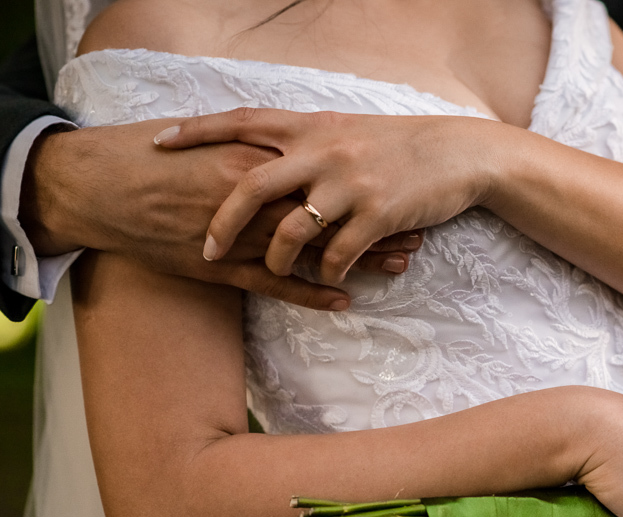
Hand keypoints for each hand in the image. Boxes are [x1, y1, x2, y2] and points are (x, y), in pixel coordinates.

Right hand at [21, 120, 423, 309]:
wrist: (97, 188)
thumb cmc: (151, 158)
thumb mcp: (207, 141)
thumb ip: (253, 147)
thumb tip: (290, 144)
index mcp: (250, 161)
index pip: (322, 176)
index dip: (363, 187)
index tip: (400, 190)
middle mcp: (252, 199)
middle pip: (329, 213)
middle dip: (375, 223)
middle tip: (418, 230)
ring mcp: (238, 237)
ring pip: (312, 250)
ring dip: (357, 258)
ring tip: (400, 263)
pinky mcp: (220, 269)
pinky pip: (274, 286)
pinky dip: (311, 294)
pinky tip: (344, 301)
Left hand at [155, 108, 496, 283]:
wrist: (456, 154)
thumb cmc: (397, 145)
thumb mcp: (346, 130)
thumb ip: (304, 140)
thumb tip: (260, 148)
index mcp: (310, 127)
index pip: (240, 122)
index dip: (197, 132)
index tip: (159, 143)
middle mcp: (324, 152)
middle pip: (253, 186)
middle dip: (222, 222)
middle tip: (205, 249)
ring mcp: (350, 185)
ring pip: (292, 230)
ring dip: (275, 258)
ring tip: (270, 269)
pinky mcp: (379, 215)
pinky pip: (338, 255)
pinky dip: (326, 273)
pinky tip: (327, 280)